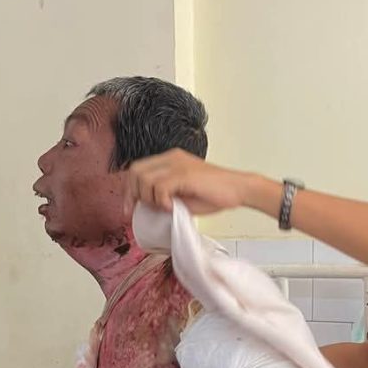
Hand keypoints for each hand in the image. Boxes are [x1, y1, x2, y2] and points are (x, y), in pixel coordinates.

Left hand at [126, 149, 252, 215]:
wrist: (238, 190)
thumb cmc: (213, 195)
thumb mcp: (182, 196)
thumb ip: (163, 196)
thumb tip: (145, 207)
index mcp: (169, 160)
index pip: (137, 169)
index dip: (129, 190)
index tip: (129, 209)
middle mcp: (171, 158)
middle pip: (135, 171)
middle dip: (134, 194)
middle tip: (145, 210)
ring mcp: (178, 164)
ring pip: (145, 179)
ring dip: (150, 198)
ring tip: (165, 207)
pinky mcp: (185, 173)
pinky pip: (160, 187)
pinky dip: (162, 201)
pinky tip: (173, 207)